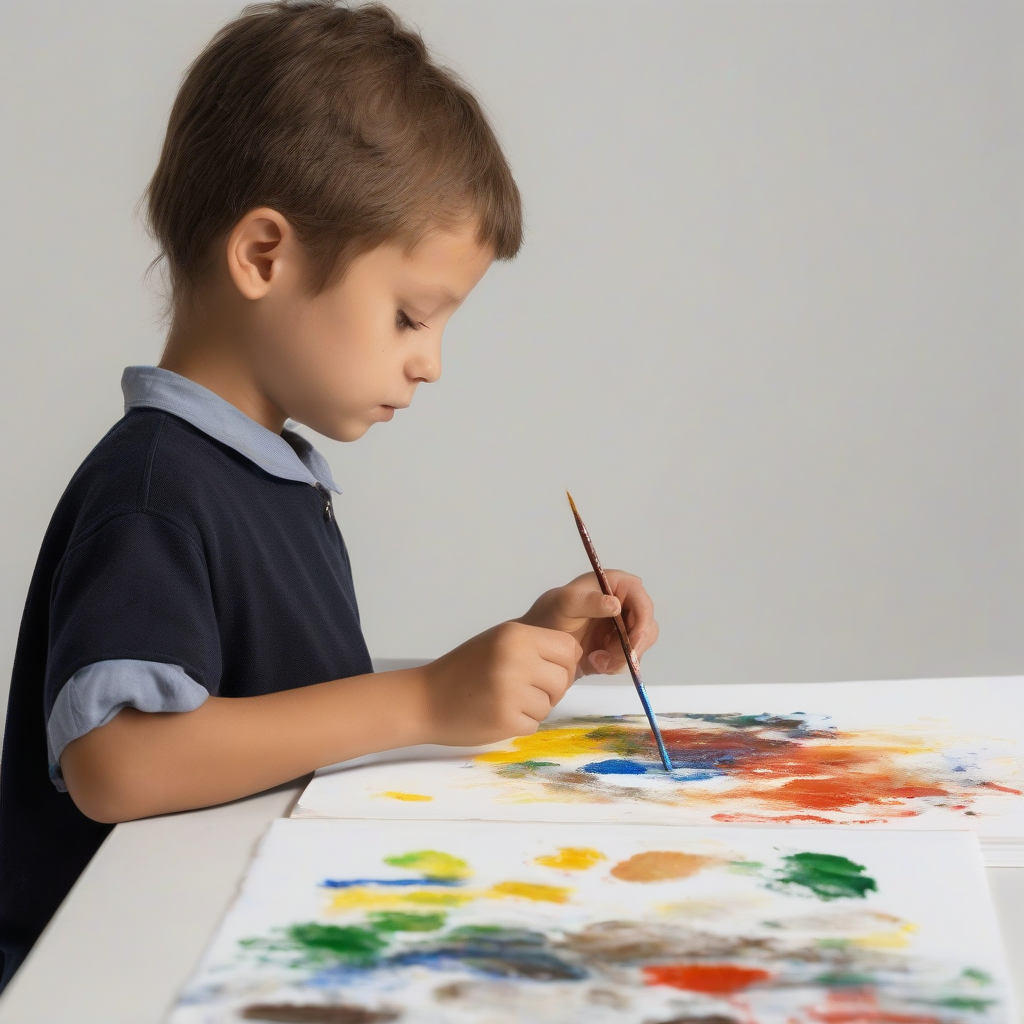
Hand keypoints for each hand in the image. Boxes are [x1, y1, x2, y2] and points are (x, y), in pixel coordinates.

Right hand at [421, 621, 581, 745]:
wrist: (424, 700)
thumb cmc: (463, 670)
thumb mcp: (498, 642)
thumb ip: (533, 644)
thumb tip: (574, 654)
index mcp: (514, 635)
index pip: (567, 648)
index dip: (563, 663)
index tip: (547, 671)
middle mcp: (515, 658)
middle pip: (563, 678)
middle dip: (551, 688)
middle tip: (525, 690)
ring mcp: (510, 690)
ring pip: (550, 703)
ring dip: (534, 707)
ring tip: (506, 700)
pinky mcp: (506, 719)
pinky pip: (534, 724)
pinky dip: (520, 723)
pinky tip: (497, 713)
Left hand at [518, 570, 657, 677]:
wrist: (538, 646)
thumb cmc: (548, 616)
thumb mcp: (564, 604)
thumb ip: (589, 602)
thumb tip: (615, 604)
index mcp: (614, 585)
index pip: (642, 600)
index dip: (643, 620)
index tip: (632, 641)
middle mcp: (623, 603)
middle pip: (647, 626)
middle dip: (632, 645)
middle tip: (610, 656)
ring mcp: (621, 626)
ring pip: (640, 645)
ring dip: (622, 657)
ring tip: (596, 660)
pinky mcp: (617, 647)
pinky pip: (629, 659)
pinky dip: (615, 665)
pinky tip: (594, 662)